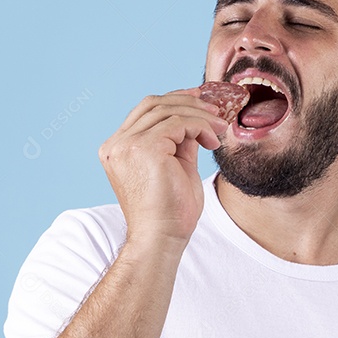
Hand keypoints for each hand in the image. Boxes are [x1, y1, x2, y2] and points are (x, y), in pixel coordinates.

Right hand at [98, 88, 228, 245]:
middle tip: (216, 109)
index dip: (174, 100)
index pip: (145, 112)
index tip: (201, 99)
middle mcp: (116, 144)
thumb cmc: (170, 212)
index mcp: (117, 149)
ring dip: (200, 115)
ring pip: (168, 111)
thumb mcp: (176, 166)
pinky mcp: (144, 148)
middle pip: (153, 104)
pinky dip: (200, 126)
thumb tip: (197, 119)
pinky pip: (178, 123)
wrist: (162, 238)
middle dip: (188, 101)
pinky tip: (212, 142)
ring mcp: (126, 145)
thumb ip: (181, 141)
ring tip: (221, 128)